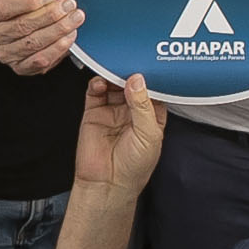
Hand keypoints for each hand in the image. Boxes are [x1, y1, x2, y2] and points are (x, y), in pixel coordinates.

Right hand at [0, 0, 84, 75]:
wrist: (28, 25)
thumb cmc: (28, 6)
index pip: (3, 7)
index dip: (27, 2)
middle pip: (21, 26)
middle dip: (50, 15)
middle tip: (69, 6)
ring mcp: (5, 54)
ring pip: (33, 44)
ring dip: (58, 31)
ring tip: (74, 19)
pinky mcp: (20, 68)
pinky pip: (40, 61)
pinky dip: (57, 48)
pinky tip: (69, 36)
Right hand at [73, 73, 165, 196]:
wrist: (107, 184)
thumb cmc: (134, 167)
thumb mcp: (148, 135)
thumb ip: (143, 106)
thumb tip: (137, 80)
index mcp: (152, 115)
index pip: (154, 89)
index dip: (152, 77)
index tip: (150, 64)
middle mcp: (133, 110)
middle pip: (132, 82)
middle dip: (131, 72)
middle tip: (130, 64)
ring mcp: (113, 109)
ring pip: (114, 83)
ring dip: (114, 74)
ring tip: (114, 72)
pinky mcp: (94, 111)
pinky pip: (95, 91)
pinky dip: (97, 82)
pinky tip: (101, 83)